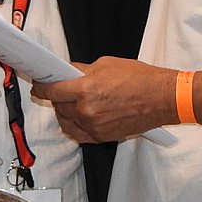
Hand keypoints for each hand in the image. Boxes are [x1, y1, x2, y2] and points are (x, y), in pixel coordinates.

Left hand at [32, 57, 175, 143]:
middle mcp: (87, 109)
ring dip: (65, 111)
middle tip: (62, 89)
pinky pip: (78, 134)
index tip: (39, 85)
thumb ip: (83, 70)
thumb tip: (68, 72)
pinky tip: (77, 117)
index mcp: (86, 88)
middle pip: (58, 105)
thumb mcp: (107, 64)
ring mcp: (93, 125)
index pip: (53, 90)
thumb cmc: (141, 80)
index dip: (42, 87)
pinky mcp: (101, 136)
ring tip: (72, 102)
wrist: (162, 99)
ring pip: (66, 120)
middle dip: (57, 97)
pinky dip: (74, 125)